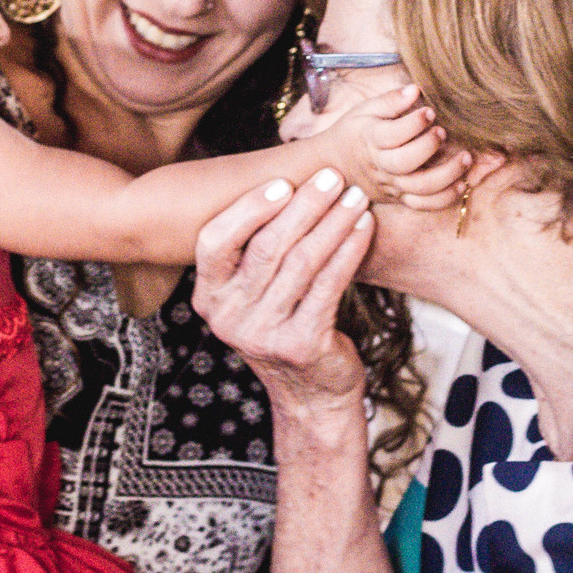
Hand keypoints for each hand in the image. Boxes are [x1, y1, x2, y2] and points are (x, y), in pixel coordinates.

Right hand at [193, 167, 373, 406]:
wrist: (312, 393)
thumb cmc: (285, 325)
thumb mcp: (254, 293)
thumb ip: (253, 251)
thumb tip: (283, 183)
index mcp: (209, 298)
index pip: (214, 242)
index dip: (248, 209)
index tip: (283, 183)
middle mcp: (228, 317)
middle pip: (265, 247)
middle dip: (304, 206)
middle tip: (332, 178)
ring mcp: (262, 334)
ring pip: (301, 262)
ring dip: (332, 223)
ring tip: (355, 198)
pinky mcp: (300, 344)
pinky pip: (328, 285)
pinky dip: (348, 251)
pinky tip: (363, 229)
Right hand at [326, 84, 469, 209]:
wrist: (336, 165)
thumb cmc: (355, 132)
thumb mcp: (364, 110)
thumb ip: (390, 101)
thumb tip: (415, 90)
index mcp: (370, 140)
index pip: (392, 135)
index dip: (414, 123)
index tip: (429, 111)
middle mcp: (381, 166)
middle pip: (405, 163)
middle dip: (429, 147)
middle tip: (443, 131)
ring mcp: (391, 185)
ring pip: (419, 188)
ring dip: (447, 175)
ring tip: (465, 158)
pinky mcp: (400, 198)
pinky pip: (423, 205)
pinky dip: (444, 198)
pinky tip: (461, 183)